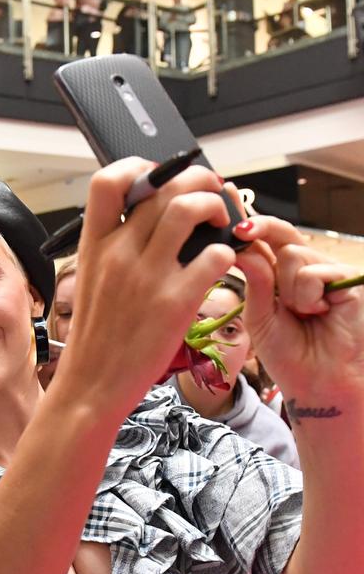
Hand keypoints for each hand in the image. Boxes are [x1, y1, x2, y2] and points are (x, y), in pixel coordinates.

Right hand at [57, 158, 235, 418]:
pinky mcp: (175, 302)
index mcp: (94, 246)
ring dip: (216, 207)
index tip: (160, 178)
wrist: (91, 384)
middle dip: (198, 179)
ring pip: (190, 208)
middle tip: (212, 193)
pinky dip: (227, 253)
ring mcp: (146, 276)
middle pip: (163, 186)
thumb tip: (148, 218)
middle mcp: (119, 253)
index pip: (109, 180)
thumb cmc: (95, 337)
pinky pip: (214, 256)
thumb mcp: (90, 282)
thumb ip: (114, 248)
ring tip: (221, 223)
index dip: (141, 167)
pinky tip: (222, 265)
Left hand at [235, 218, 363, 398]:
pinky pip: (313, 272)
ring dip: (288, 288)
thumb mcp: (260, 314)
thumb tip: (241, 244)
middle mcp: (301, 268)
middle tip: (242, 231)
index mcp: (277, 275)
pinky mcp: (347, 279)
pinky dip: (307, 296)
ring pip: (294, 254)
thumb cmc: (288, 353)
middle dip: (259, 227)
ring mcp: (325, 272)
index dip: (246, 219)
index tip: (226, 192)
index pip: (261, 241)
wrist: (317, 382)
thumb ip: (256, 279)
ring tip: (300, 313)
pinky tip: (317, 313)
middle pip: (280, 232)